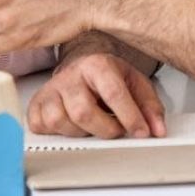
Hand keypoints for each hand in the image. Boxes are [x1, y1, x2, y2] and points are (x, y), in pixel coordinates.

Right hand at [27, 53, 165, 138]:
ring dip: (80, 132)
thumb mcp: (135, 83)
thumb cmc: (107, 75)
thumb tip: (157, 129)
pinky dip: (57, 131)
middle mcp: (71, 74)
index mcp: (97, 64)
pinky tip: (70, 124)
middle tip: (115, 129)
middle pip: (83, 111)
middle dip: (105, 129)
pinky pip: (41, 125)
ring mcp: (51, 88)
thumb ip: (149, 106)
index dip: (129, 116)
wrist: (81, 64)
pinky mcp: (37, 101)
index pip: (113, 93)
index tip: (141, 132)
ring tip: (91, 125)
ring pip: (59, 121)